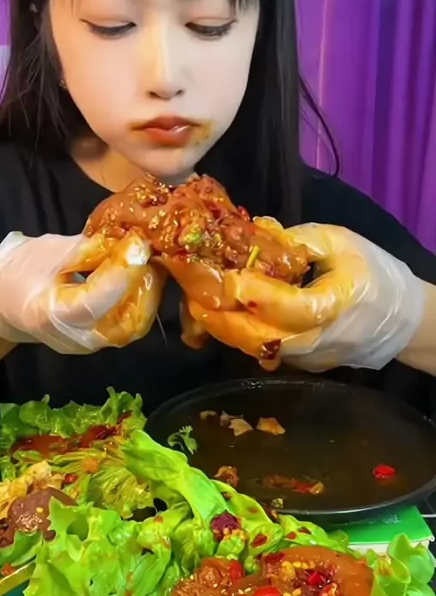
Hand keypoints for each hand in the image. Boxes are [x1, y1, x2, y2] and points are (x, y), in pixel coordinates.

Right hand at [0, 230, 164, 353]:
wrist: (8, 303)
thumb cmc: (24, 271)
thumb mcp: (51, 251)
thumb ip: (90, 249)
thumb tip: (126, 239)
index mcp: (52, 315)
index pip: (95, 300)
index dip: (121, 272)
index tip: (137, 243)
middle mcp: (76, 338)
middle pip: (125, 319)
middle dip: (144, 282)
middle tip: (151, 250)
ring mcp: (93, 344)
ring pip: (135, 324)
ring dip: (149, 291)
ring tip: (151, 260)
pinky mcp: (104, 340)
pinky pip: (132, 323)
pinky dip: (144, 298)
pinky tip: (145, 275)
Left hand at [184, 222, 425, 371]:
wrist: (402, 322)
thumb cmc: (374, 274)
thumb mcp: (342, 243)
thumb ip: (300, 240)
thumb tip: (257, 232)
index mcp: (333, 305)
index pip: (290, 307)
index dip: (256, 295)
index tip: (229, 278)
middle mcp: (315, 339)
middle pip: (259, 338)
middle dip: (221, 320)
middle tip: (192, 297)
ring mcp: (305, 357)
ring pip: (255, 349)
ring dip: (223, 330)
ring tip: (196, 306)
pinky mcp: (299, 364)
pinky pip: (262, 350)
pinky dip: (238, 334)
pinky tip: (220, 315)